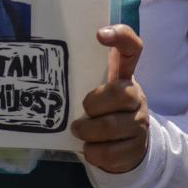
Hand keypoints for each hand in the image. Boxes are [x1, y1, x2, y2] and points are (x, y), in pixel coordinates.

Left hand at [71, 24, 149, 173]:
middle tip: (82, 110)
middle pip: (121, 94)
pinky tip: (90, 148)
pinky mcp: (137, 148)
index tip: (99, 35)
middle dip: (95, 105)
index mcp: (125, 75)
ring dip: (89, 131)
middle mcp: (136, 95)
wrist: (127, 145)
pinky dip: (94, 152)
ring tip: (78, 130)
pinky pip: (111, 152)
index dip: (120, 37)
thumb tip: (47, 61)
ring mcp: (140, 122)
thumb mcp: (96, 88)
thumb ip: (83, 74)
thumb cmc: (102, 110)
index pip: (132, 47)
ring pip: (113, 126)